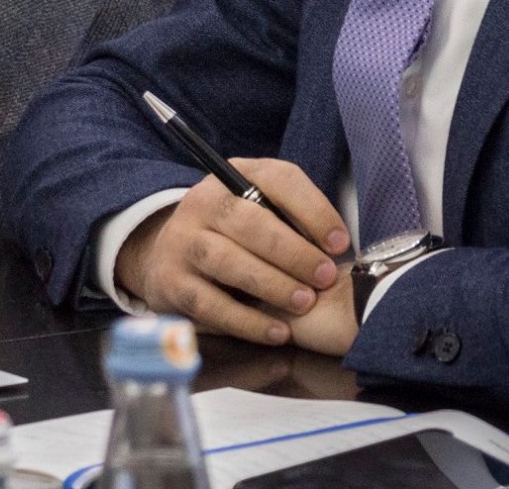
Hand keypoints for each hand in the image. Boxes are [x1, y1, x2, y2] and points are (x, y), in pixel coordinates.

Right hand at [114, 158, 351, 347]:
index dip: (313, 209)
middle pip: (248, 222)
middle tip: (325, 277)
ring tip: (304, 302)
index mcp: (233, 177)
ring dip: (271, 284)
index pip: (277, 179)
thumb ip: (292, 218)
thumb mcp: (259, 208)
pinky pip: (211, 305)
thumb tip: (337, 246)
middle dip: (293, 252)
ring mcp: (183, 242)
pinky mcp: (171, 282)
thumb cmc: (233, 233)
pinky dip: (247, 321)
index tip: (340, 242)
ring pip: (227, 261)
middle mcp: (202, 203)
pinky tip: (277, 331)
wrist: (167, 253)